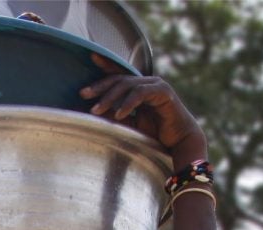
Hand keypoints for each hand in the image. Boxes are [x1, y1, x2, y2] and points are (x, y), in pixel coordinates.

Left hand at [80, 63, 206, 165]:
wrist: (178, 141)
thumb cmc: (155, 134)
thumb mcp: (128, 124)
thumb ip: (114, 115)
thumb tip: (94, 110)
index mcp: (138, 88)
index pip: (119, 74)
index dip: (105, 64)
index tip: (91, 56)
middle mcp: (147, 83)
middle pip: (119, 79)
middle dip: (100, 86)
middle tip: (84, 94)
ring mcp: (156, 85)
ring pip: (128, 84)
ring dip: (110, 98)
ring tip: (97, 110)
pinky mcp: (164, 92)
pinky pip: (141, 93)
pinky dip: (128, 103)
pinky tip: (120, 115)